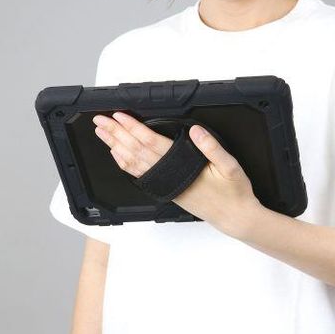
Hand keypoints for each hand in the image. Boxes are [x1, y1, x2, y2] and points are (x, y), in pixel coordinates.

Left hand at [92, 111, 261, 236]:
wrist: (233, 217)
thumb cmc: (233, 192)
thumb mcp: (230, 167)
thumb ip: (212, 148)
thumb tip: (195, 130)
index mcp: (182, 167)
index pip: (151, 143)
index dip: (134, 128)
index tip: (120, 116)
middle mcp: (169, 176)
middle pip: (136, 151)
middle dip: (117, 135)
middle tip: (101, 121)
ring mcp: (166, 184)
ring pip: (134, 164)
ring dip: (116, 148)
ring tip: (103, 135)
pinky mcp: (167, 189)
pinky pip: (140, 176)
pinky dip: (126, 165)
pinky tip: (118, 157)